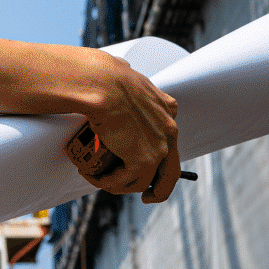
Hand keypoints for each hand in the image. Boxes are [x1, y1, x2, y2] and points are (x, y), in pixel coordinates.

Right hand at [0, 31, 181, 202]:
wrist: (67, 76)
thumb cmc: (54, 70)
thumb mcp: (80, 69)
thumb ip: (92, 79)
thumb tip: (81, 82)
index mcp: (138, 81)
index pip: (165, 112)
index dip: (155, 136)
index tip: (143, 155)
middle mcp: (153, 104)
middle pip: (170, 145)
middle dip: (157, 172)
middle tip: (143, 192)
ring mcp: (154, 127)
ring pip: (154, 168)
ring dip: (125, 179)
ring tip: (94, 174)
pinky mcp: (145, 150)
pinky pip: (135, 178)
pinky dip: (113, 183)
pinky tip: (88, 172)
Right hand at [71, 53, 179, 202]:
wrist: (103, 85)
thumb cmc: (107, 78)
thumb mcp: (127, 81)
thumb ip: (130, 88)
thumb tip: (118, 72)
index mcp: (167, 109)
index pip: (169, 140)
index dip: (159, 157)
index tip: (149, 165)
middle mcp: (169, 130)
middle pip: (170, 170)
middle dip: (159, 188)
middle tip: (147, 196)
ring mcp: (159, 147)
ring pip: (146, 180)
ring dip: (123, 186)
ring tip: (103, 181)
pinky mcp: (144, 160)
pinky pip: (127, 180)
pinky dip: (111, 183)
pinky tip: (97, 179)